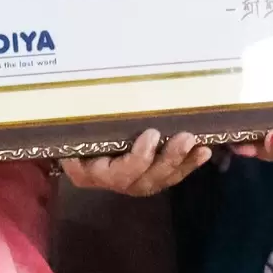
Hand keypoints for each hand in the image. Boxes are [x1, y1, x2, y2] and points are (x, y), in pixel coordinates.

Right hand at [60, 129, 211, 195]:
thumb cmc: (69, 125)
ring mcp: (129, 182)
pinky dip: (187, 165)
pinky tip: (203, 152)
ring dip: (181, 163)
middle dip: (166, 160)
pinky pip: (168, 177)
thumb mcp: (70, 122)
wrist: (69, 136)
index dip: (136, 158)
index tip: (152, 135)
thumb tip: (93, 90)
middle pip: (139, 179)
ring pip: (157, 180)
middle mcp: (108, 181)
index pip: (111, 173)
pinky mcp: (145, 178)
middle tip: (185, 137)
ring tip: (199, 146)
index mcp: (86, 171)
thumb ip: (82, 115)